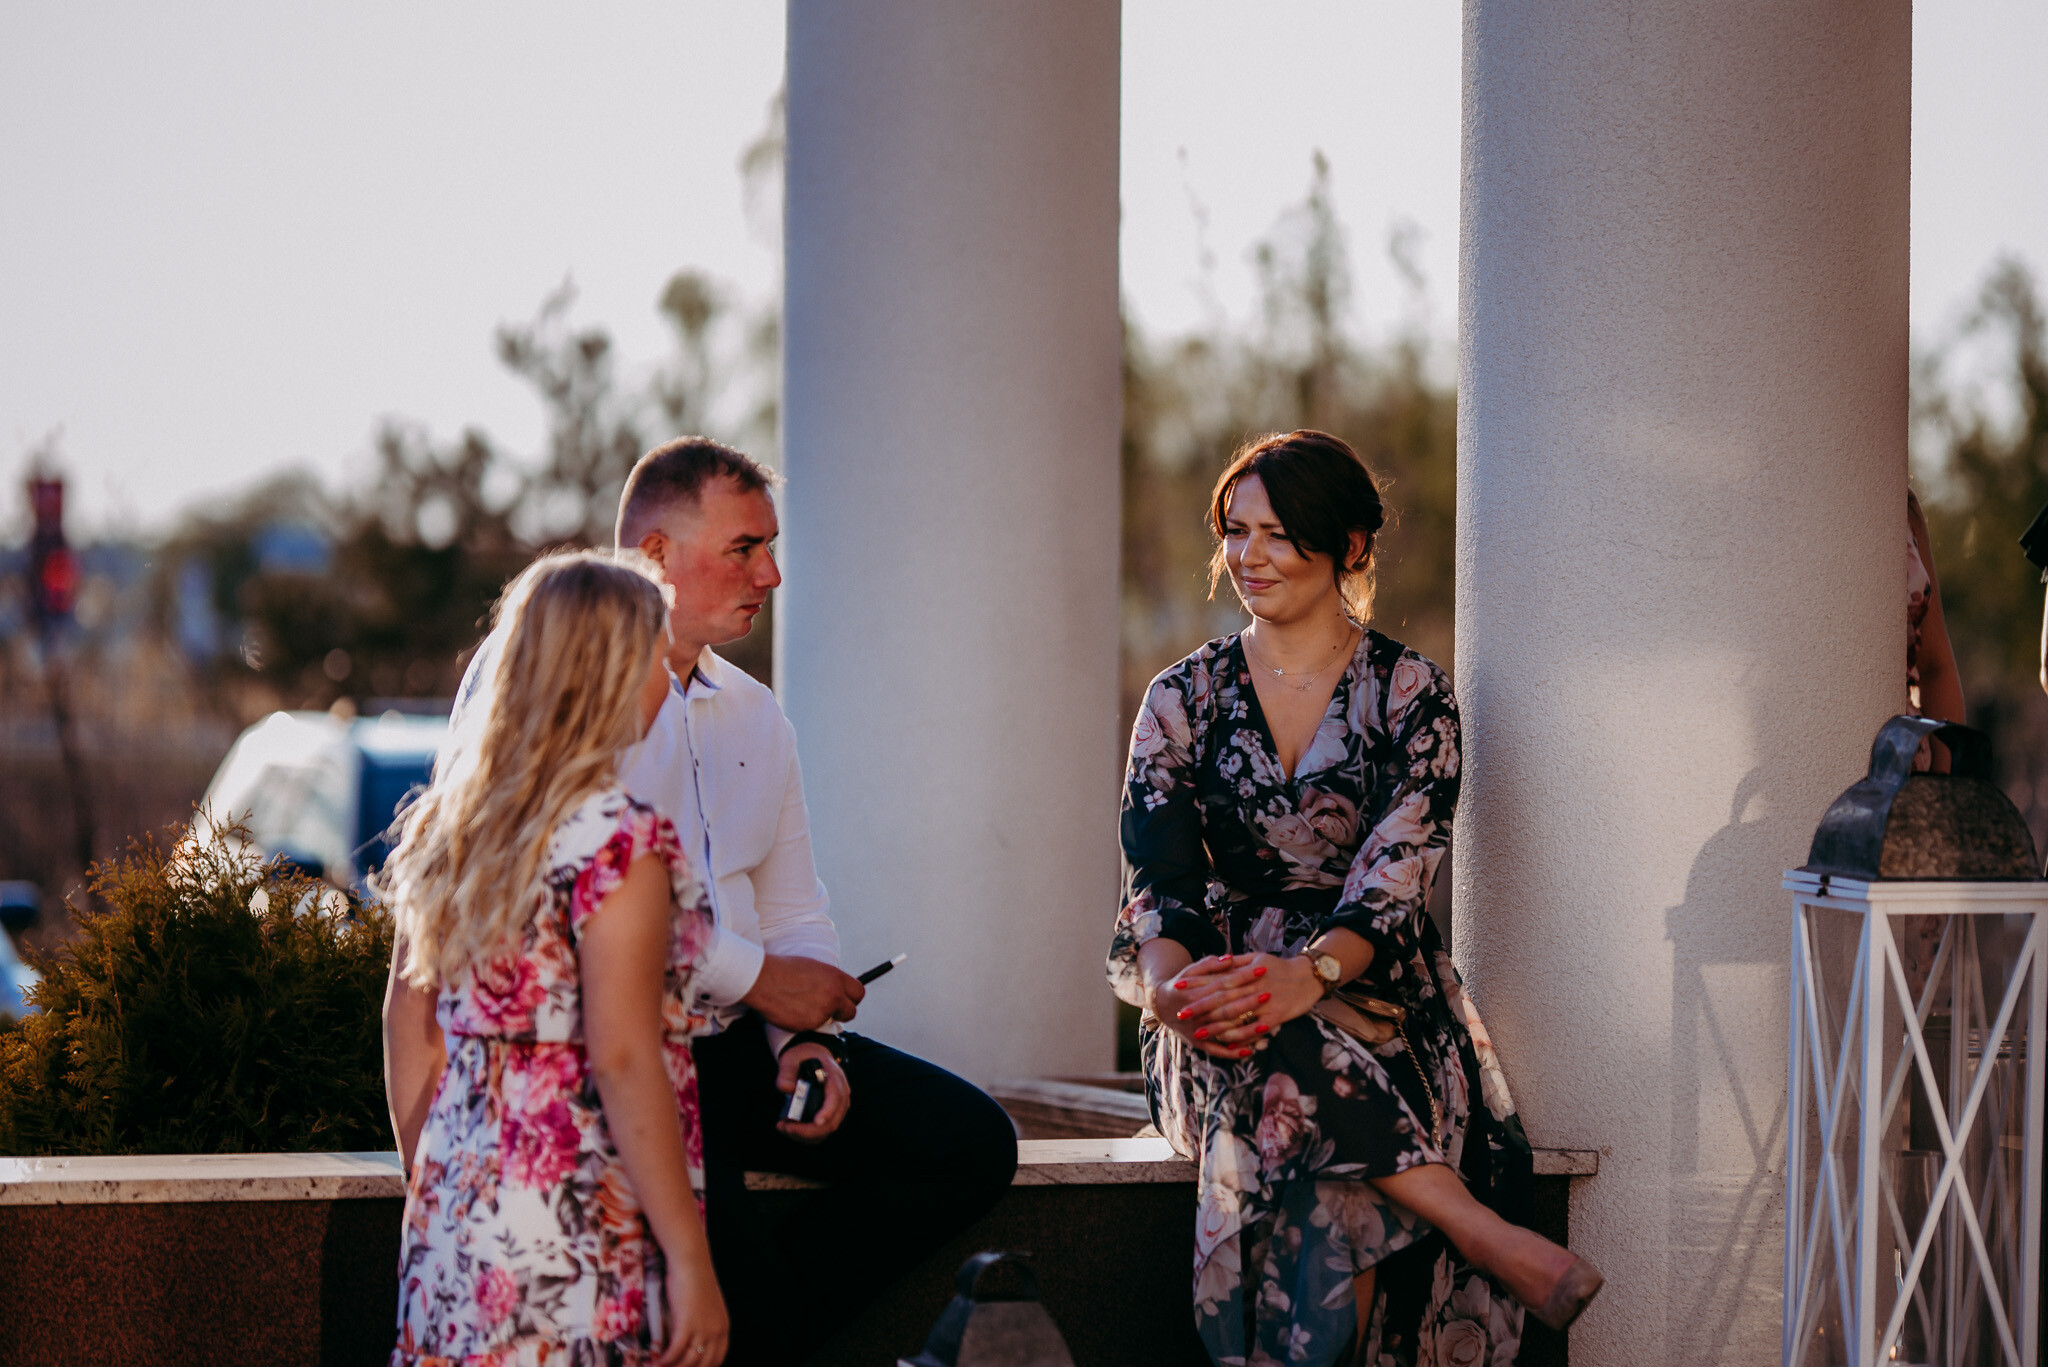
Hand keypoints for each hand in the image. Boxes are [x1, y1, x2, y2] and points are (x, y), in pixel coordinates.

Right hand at [659, 1250, 727, 1365]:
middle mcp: (716, 1331)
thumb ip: (702, 1322)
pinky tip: (655, 1363)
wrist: (691, 1261)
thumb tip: (689, 1339)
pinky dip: (665, 1361)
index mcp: (723, 1327)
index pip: (717, 1359)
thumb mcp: (705, 1304)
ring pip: (688, 1362)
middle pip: (703, 1365)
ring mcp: (703, 1329)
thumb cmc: (694, 1278)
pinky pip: (675, 1352)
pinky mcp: (687, 1325)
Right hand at [741, 954, 863, 1031]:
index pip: (859, 993)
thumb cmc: (784, 969)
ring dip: (821, 1017)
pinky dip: (806, 1022)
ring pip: (831, 1021)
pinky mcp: (809, 1025)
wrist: (763, 979)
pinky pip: (813, 1027)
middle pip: (851, 1012)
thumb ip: (829, 980)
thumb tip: (837, 991)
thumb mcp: (814, 967)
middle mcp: (833, 995)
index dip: (851, 998)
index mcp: (836, 978)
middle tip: (827, 1009)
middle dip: (841, 1012)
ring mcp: (823, 1011)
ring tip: (802, 1005)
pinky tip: (793, 1010)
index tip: (843, 1000)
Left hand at [774, 1041, 850, 1141]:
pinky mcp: (830, 1115)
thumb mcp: (792, 1058)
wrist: (811, 1056)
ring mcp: (837, 1107)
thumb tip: (786, 1089)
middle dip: (809, 1130)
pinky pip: (822, 1132)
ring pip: (827, 1130)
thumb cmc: (803, 1057)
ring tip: (783, 1127)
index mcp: (835, 1078)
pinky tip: (789, 1129)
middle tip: (785, 1127)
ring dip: (805, 1135)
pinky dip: (806, 1136)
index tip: (816, 1122)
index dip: (827, 1111)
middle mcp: (841, 1095)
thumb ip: (787, 1071)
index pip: (836, 1098)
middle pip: (832, 1121)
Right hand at [1149, 954, 1268, 1060]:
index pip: (1223, 983)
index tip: (1261, 970)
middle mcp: (1195, 1012)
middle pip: (1226, 1007)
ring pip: (1224, 1030)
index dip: (1243, 977)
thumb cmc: (1181, 984)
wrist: (1160, 1005)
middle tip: (1268, 994)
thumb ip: (1209, 965)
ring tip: (1267, 1025)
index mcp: (1193, 991)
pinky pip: (1216, 1051)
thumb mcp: (1190, 970)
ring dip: (1245, 1029)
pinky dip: (1232, 1053)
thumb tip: (1230, 958)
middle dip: (1248, 1001)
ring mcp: (1196, 1030)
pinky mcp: (1197, 1044)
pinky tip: (1249, 1051)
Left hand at [1191, 953, 1320, 1048]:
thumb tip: (1216, 963)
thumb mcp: (1257, 958)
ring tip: (1198, 1033)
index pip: (1216, 979)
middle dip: (1200, 1008)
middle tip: (1181, 1014)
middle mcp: (1252, 988)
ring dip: (1216, 1026)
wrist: (1308, 977)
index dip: (1197, 984)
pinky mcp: (1276, 1016)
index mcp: (1246, 973)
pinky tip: (1227, 1044)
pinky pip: (1255, 1029)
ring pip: (1236, 1017)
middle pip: (1222, 999)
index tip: (1179, 988)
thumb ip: (1235, 963)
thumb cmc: (1279, 967)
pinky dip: (1241, 1037)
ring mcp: (1264, 1003)